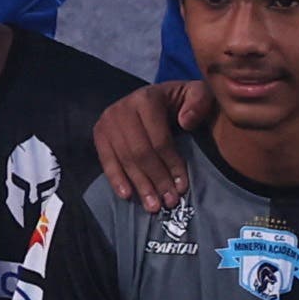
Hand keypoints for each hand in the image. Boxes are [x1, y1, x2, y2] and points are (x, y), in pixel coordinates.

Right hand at [93, 77, 201, 214]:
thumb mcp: (198, 93)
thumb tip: (185, 122)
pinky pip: (106, 160)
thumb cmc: (182, 100)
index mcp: (146, 99)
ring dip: (139, 185)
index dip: (171, 165)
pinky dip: (116, 179)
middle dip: (156, 180)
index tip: (182, 187)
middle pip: (139, 152)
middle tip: (169, 202)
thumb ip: (199, 102)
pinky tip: (126, 195)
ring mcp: (107, 121)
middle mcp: (122, 109)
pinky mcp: (99, 133)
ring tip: (153, 206)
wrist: (159, 96)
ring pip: (124, 159)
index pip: (158, 139)